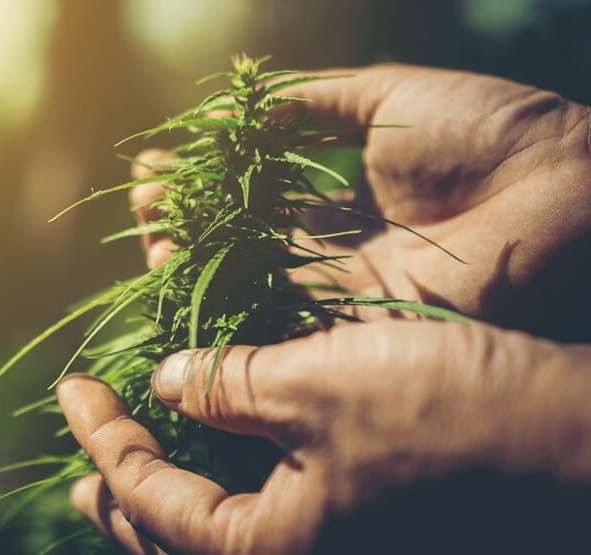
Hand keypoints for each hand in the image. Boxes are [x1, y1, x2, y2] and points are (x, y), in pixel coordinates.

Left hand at [58, 320, 590, 553]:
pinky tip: (220, 443)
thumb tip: (167, 383)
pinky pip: (268, 509)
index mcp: (266, 551)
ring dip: (170, 490)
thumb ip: (226, 386)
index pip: (148, 498)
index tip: (70, 388)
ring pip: (221, 527)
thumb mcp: (316, 385)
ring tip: (132, 461)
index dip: (102, 438)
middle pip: (174, 536)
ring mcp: (331, 545)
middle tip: (82, 464)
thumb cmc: (447, 415)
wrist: (577, 444)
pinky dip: (228, 476)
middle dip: (121, 491)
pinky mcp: (362, 520)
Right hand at [131, 65, 590, 340]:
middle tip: (138, 200)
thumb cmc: (490, 133)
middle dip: (187, 224)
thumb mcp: (389, 99)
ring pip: (250, 287)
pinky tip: (180, 273)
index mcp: (349, 200)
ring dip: (193, 262)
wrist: (564, 192)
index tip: (156, 161)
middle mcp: (339, 253)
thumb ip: (312, 104)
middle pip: (244, 248)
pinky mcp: (355, 328)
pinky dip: (226, 299)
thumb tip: (239, 105)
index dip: (206, 183)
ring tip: (145, 228)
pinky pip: (277, 318)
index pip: (257, 198)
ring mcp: (345, 295)